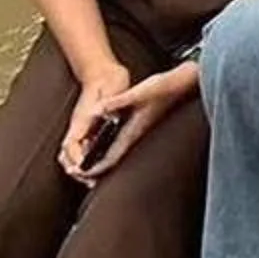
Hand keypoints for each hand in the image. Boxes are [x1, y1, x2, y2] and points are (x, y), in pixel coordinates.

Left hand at [71, 62, 198, 181]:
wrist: (184, 84)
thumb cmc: (164, 88)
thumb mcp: (138, 92)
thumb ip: (117, 102)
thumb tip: (96, 110)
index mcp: (132, 132)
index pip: (110, 158)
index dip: (93, 168)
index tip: (79, 173)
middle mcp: (134, 135)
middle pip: (111, 161)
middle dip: (93, 169)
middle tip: (75, 172)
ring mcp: (137, 132)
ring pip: (115, 153)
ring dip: (99, 160)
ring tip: (83, 164)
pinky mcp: (139, 126)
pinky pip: (119, 144)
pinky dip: (106, 149)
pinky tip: (101, 144)